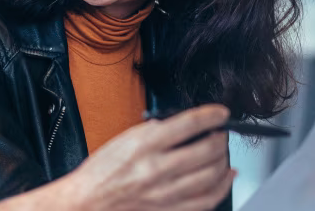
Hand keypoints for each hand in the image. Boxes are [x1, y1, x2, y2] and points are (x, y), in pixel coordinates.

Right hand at [0, 104, 234, 210]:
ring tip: (223, 153)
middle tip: (222, 134)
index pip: (190, 124)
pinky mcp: (169, 210)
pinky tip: (226, 177)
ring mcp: (164, 193)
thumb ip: (155, 131)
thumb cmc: (102, 171)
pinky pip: (206, 200)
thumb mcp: (125, 138)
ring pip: (211, 176)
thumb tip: (185, 125)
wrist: (88, 202)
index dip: (212, 116)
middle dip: (221, 139)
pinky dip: (222, 187)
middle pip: (207, 150)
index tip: (221, 113)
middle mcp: (156, 168)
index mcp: (144, 144)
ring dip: (224, 161)